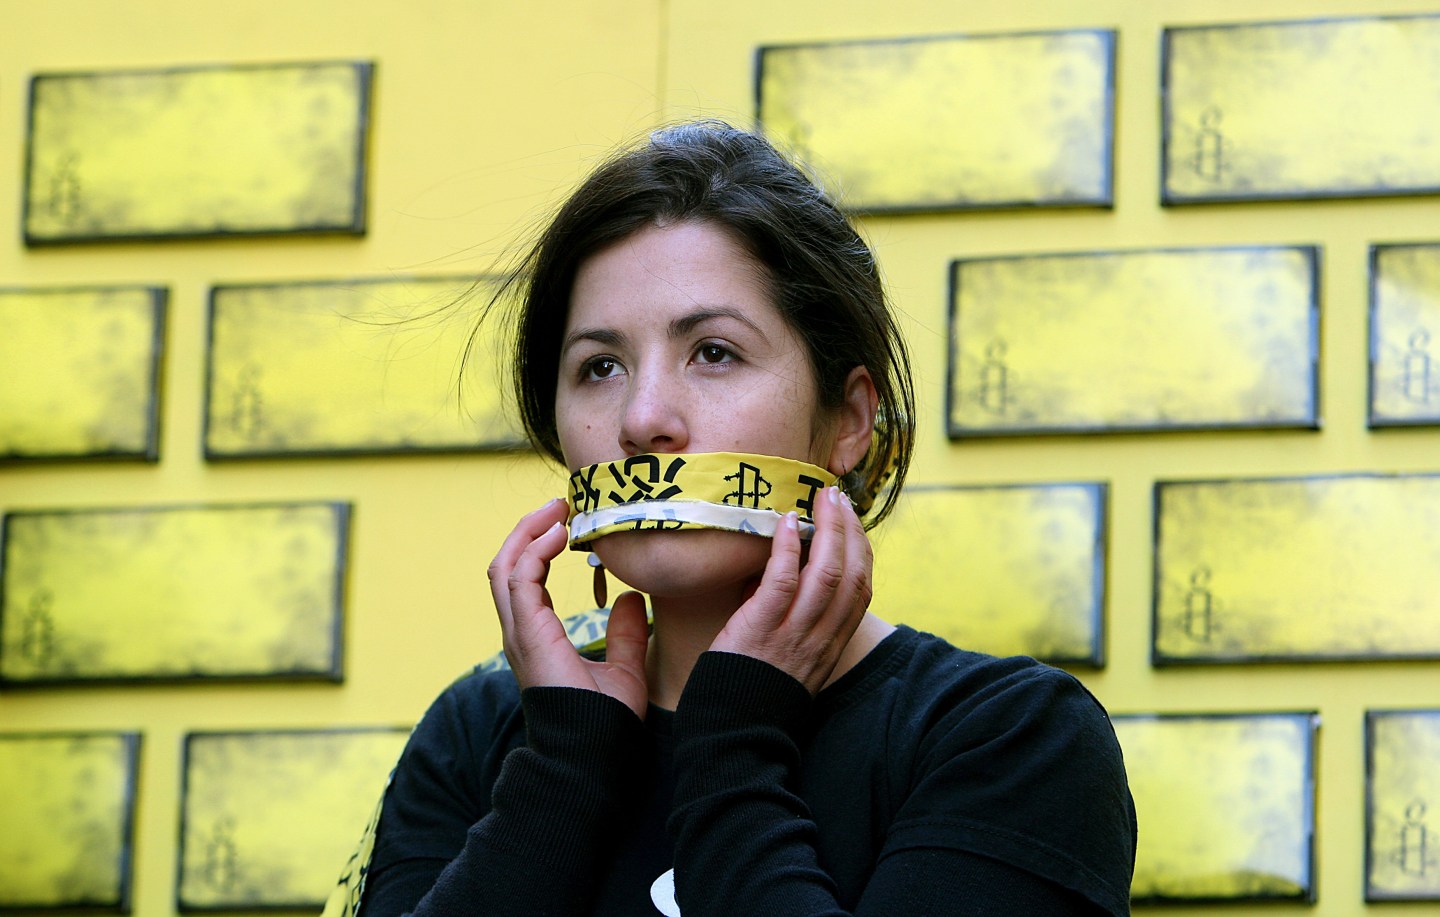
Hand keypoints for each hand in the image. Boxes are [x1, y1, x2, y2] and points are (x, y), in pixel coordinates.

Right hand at [487, 498, 649, 717]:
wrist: (594, 755)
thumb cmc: (605, 721)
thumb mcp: (624, 667)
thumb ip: (626, 633)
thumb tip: (634, 598)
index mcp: (537, 634)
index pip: (525, 578)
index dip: (539, 545)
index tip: (566, 522)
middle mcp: (521, 630)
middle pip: (506, 564)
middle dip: (527, 529)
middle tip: (558, 504)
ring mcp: (520, 633)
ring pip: (504, 567)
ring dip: (526, 532)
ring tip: (555, 510)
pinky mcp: (528, 635)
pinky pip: (519, 580)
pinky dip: (534, 551)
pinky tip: (558, 534)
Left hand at [708, 486, 872, 693]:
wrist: (733, 734)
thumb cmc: (754, 692)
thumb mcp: (793, 661)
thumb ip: (800, 624)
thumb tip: (791, 576)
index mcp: (831, 644)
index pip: (861, 589)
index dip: (860, 549)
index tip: (851, 520)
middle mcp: (820, 638)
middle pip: (851, 575)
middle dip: (849, 529)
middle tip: (837, 496)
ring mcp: (793, 635)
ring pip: (826, 574)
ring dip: (827, 529)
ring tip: (820, 498)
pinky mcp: (761, 631)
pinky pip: (782, 582)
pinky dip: (788, 548)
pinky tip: (786, 522)